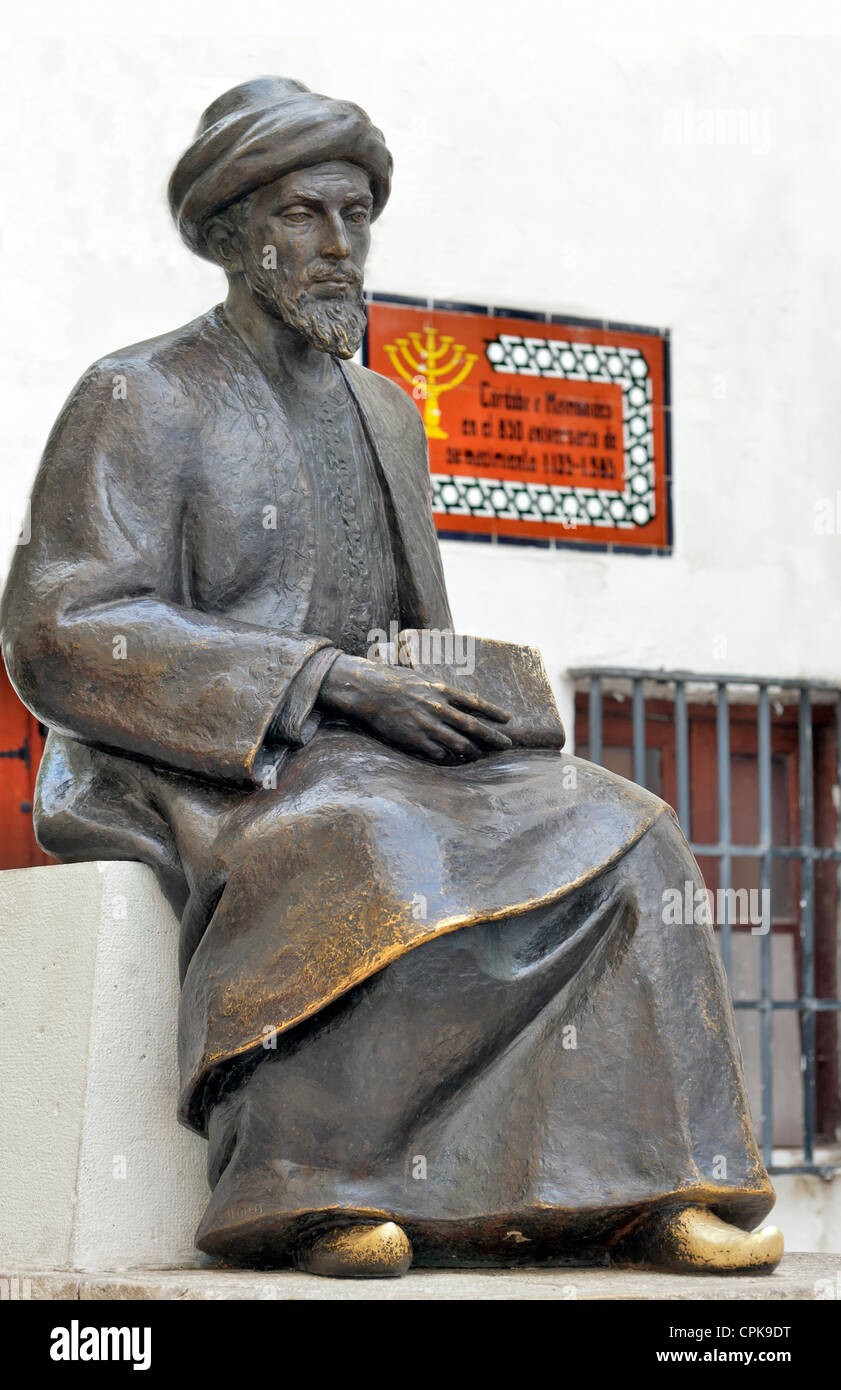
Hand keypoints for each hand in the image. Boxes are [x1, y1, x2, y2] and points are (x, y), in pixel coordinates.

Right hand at [317, 654, 512, 761]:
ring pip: (459, 742)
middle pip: (473, 726)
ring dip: (473, 750)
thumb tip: (455, 700)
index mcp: (442, 690)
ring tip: (482, 755)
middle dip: (493, 736)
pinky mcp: (416, 738)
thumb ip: (440, 691)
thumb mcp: (422, 680)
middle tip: (507, 744)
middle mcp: (439, 708)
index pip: (476, 703)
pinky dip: (448, 756)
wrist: (370, 690)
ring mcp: (429, 724)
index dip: (493, 712)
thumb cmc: (394, 681)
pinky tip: (454, 759)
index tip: (508, 719)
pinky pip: (438, 752)